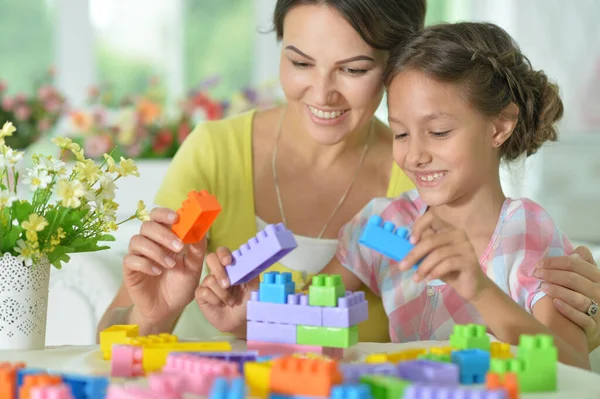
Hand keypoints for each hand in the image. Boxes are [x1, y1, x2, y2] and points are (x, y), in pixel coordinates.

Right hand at [123, 207, 205, 326]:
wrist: (168, 309)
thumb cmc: (180, 285)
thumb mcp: (194, 267)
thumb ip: (197, 249)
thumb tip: (202, 230)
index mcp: (165, 238)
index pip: (158, 217)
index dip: (164, 213)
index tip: (176, 218)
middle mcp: (150, 243)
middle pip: (147, 226)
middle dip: (164, 234)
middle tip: (179, 246)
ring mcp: (138, 256)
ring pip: (137, 241)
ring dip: (156, 251)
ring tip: (170, 265)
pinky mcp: (130, 270)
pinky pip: (130, 260)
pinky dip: (145, 264)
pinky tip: (157, 272)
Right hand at [195, 247, 258, 335]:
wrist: (239, 320)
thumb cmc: (246, 301)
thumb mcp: (253, 288)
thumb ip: (252, 275)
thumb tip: (250, 264)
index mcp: (230, 267)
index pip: (222, 252)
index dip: (223, 254)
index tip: (228, 262)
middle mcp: (217, 272)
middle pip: (211, 258)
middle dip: (219, 271)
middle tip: (228, 284)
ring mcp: (207, 282)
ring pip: (210, 279)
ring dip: (223, 294)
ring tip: (231, 302)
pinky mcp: (201, 294)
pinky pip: (204, 292)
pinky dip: (215, 300)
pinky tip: (220, 304)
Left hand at [399, 212, 490, 300]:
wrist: (471, 286)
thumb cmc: (450, 270)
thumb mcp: (433, 258)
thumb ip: (423, 250)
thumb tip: (403, 245)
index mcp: (449, 230)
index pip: (433, 221)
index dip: (419, 228)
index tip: (409, 241)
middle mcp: (459, 234)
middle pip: (431, 241)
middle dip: (414, 254)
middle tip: (403, 266)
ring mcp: (466, 247)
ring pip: (438, 254)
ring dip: (423, 267)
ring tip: (416, 278)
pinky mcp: (470, 260)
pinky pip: (448, 264)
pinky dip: (435, 272)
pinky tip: (428, 279)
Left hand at [535, 246, 599, 351]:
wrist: (594, 325)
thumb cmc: (584, 296)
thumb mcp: (586, 278)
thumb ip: (581, 264)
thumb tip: (574, 252)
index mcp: (597, 277)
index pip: (575, 263)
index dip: (554, 262)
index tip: (539, 264)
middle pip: (574, 279)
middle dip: (551, 274)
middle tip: (536, 274)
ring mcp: (599, 310)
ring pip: (579, 299)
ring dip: (558, 291)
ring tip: (543, 287)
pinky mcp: (594, 327)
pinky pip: (582, 319)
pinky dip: (568, 310)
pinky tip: (555, 304)